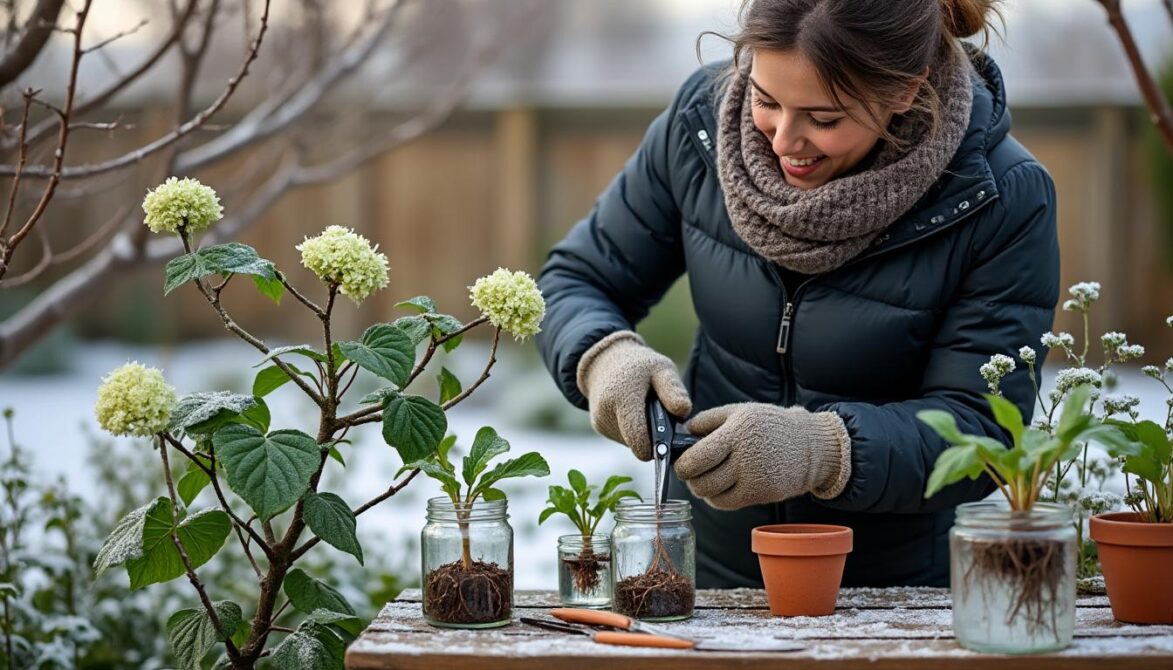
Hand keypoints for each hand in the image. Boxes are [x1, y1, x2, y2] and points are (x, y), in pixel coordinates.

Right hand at [576, 330, 691, 459]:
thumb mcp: (661, 368)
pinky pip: (622, 438)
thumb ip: (673, 389)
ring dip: (642, 433)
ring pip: (630, 442)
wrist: (606, 360)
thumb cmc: (639, 365)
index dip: (655, 446)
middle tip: (661, 419)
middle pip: (636, 442)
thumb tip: (683, 412)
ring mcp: (600, 421)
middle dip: (651, 438)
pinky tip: (635, 413)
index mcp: (623, 396)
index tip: (668, 443)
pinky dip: (632, 431)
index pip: (638, 436)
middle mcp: (606, 412)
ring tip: (646, 411)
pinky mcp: (599, 426)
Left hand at [674, 403, 851, 509]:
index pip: (697, 458)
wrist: (809, 446)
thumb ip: (707, 420)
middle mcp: (746, 458)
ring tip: (705, 478)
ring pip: (712, 496)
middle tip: (690, 472)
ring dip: (702, 489)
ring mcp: (755, 479)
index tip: (680, 463)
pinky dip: (717, 498)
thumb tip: (680, 433)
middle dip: (690, 479)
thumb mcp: (739, 411)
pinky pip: (727, 503)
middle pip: (702, 481)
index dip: (682, 465)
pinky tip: (721, 486)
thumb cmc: (769, 426)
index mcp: (737, 433)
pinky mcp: (762, 495)